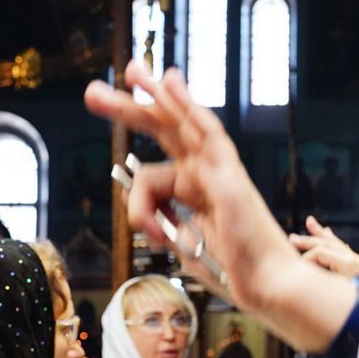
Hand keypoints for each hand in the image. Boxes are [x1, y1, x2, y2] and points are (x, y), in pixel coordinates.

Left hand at [85, 63, 356, 352]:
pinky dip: (188, 106)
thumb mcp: (179, 243)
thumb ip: (156, 218)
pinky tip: (170, 82)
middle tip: (93, 93)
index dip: (129, 164)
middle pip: (162, 131)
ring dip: (150, 97)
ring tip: (129, 72)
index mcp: (194, 192)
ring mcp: (218, 170)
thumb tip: (130, 196)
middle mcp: (205, 174)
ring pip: (178, 124)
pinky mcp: (229, 174)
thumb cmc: (232, 271)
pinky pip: (207, 132)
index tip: (111, 158)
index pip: (154, 166)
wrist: (265, 285)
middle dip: (127, 109)